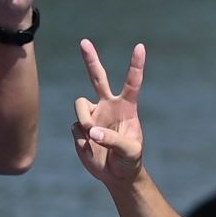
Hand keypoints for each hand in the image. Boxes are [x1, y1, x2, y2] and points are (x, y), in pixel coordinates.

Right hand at [72, 39, 147, 191]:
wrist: (117, 175)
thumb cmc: (130, 161)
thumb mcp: (130, 152)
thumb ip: (114, 140)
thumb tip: (92, 132)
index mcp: (126, 108)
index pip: (132, 83)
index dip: (136, 65)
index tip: (140, 47)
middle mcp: (108, 106)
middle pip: (97, 77)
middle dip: (90, 59)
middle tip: (84, 42)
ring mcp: (93, 115)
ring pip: (79, 105)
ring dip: (84, 120)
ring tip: (94, 139)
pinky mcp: (80, 128)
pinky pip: (75, 128)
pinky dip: (82, 141)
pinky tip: (91, 150)